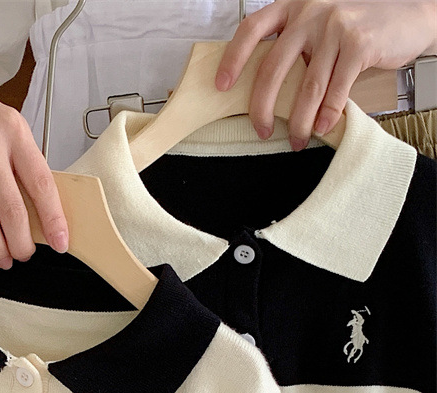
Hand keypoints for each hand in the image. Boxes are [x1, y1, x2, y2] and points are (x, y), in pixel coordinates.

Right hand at [0, 63, 68, 269]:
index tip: (60, 242)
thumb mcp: (9, 127)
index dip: (53, 218)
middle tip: (26, 255)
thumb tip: (40, 211)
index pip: (41, 183)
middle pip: (11, 207)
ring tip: (3, 259)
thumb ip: (23, 163)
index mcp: (14, 133)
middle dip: (21, 241)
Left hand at [216, 0, 436, 149]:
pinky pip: (335, 90)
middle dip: (262, 107)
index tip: (220, 85)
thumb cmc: (357, 22)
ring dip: (298, 122)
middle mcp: (310, 12)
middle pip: (272, 69)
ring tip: (296, 140)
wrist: (411, 10)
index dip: (233, 59)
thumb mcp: (319, 20)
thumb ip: (294, 42)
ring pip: (306, 87)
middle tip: (261, 130)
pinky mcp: (359, 44)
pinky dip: (326, 115)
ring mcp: (335, 26)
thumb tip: (263, 87)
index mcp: (293, 6)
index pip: (252, 29)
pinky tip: (321, 128)